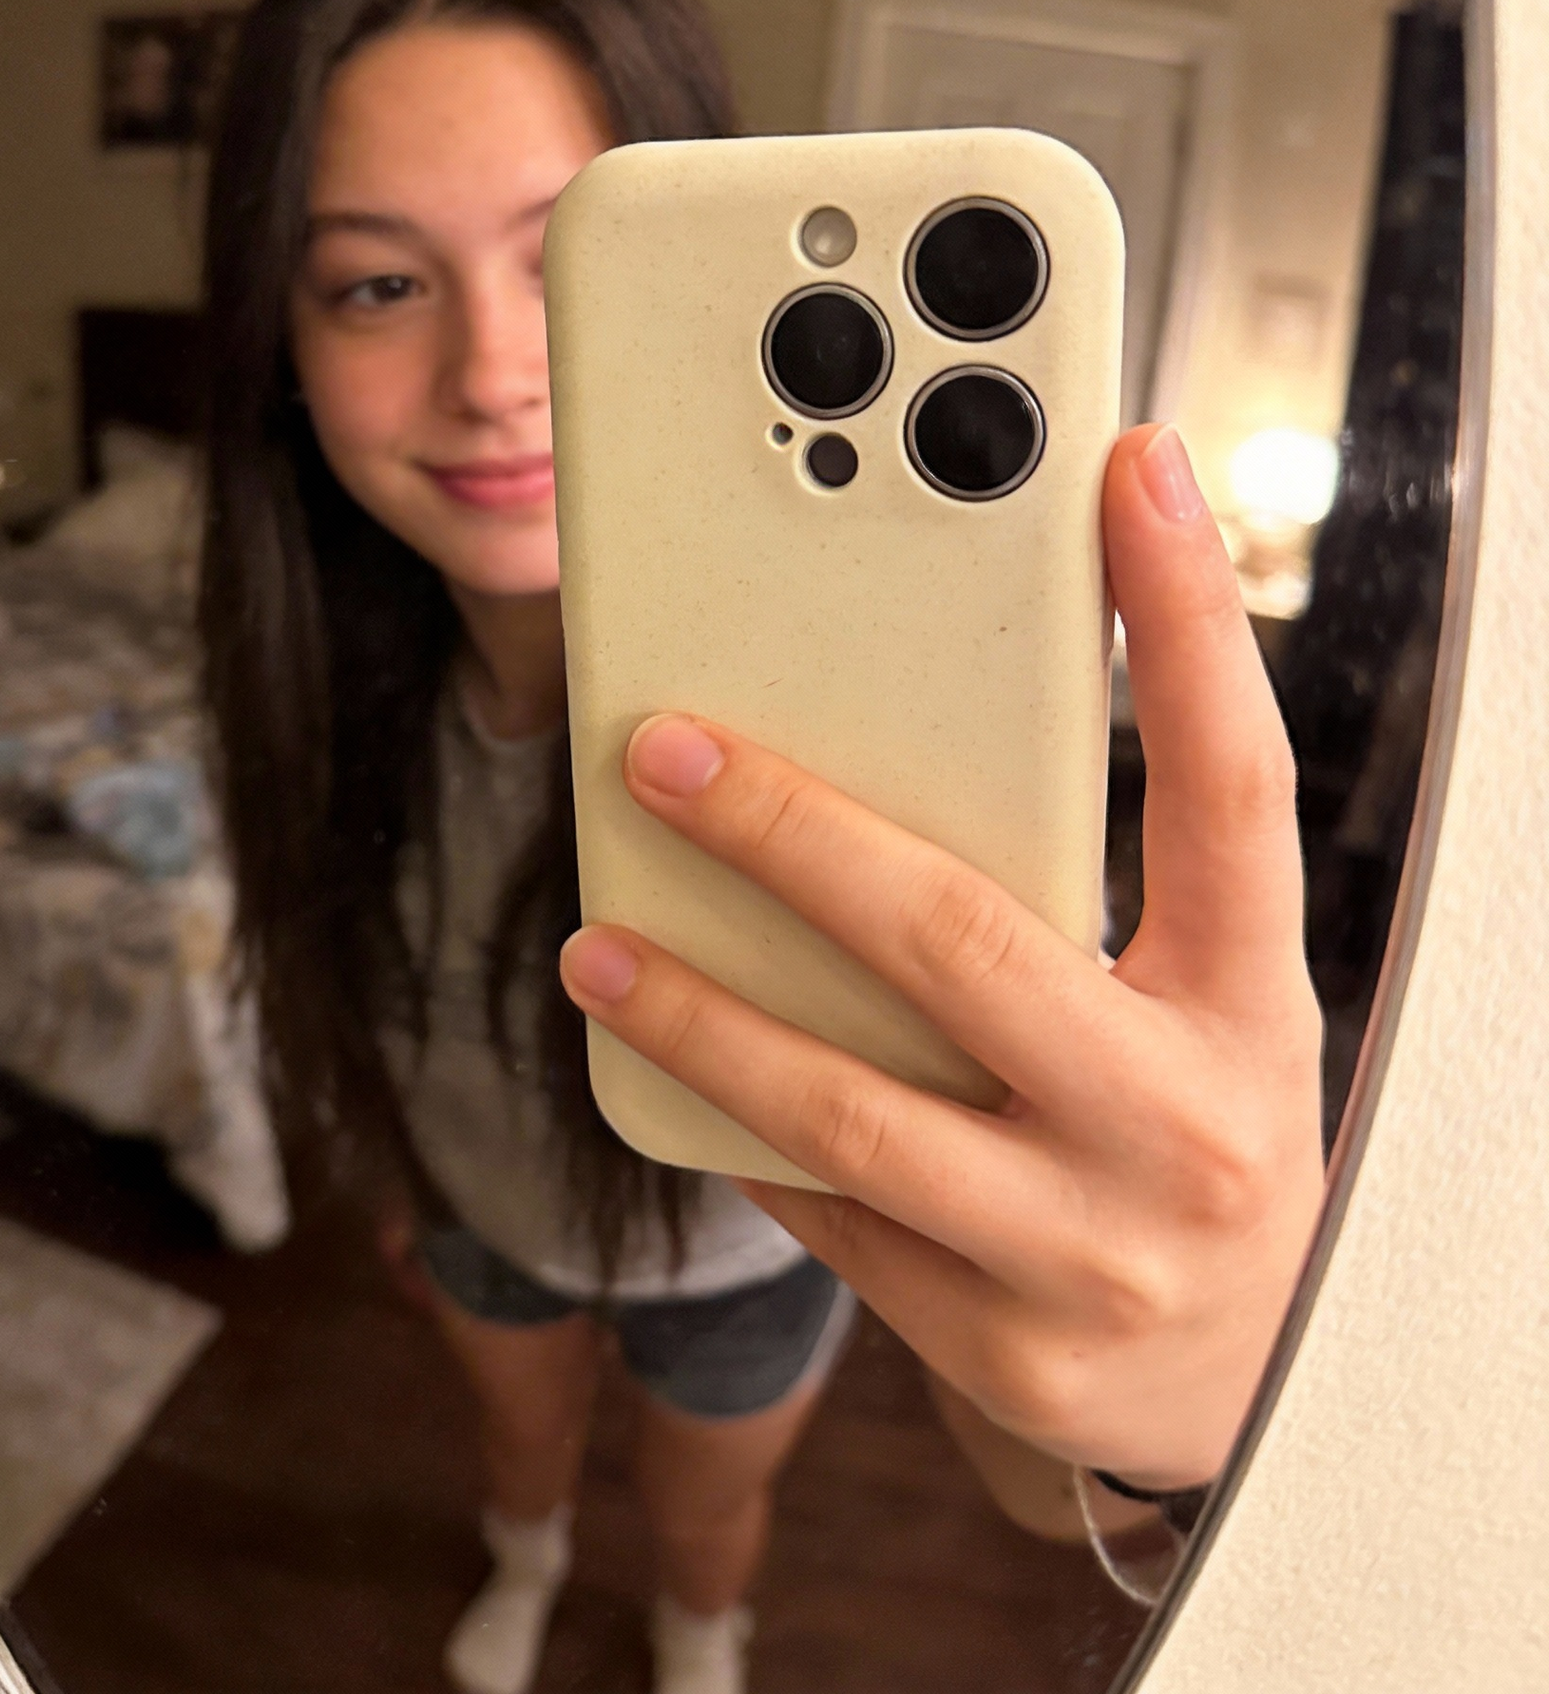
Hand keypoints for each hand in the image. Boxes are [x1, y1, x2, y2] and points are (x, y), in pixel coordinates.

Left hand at [558, 424, 1324, 1488]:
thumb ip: (1099, 879)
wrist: (1251, 1378)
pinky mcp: (999, 1345)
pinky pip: (830, 1218)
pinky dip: (740, 1130)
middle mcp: (1183, 1125)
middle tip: (665, 752)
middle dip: (791, 835)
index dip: (1185, 622)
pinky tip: (671, 1067)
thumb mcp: (1200, 997)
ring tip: (597, 948)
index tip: (1124, 470)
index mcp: (1250, 1002)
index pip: (1231, 784)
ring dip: (701, 1017)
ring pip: (850, 1112)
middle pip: (962, 941)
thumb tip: (908, 732)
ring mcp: (1089, 1251)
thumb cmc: (1200, 1128)